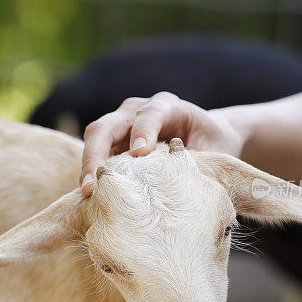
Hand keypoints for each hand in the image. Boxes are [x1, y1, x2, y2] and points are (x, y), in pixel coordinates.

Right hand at [80, 92, 243, 195]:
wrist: (209, 138)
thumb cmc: (213, 144)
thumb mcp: (212, 151)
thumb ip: (194, 161)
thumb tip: (175, 186)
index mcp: (168, 106)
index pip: (151, 113)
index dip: (144, 130)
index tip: (140, 153)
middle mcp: (139, 109)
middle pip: (109, 124)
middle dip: (97, 152)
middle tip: (93, 184)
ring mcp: (122, 123)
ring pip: (96, 135)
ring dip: (89, 163)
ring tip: (88, 192)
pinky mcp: (114, 140)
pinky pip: (96, 151)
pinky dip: (93, 171)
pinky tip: (92, 194)